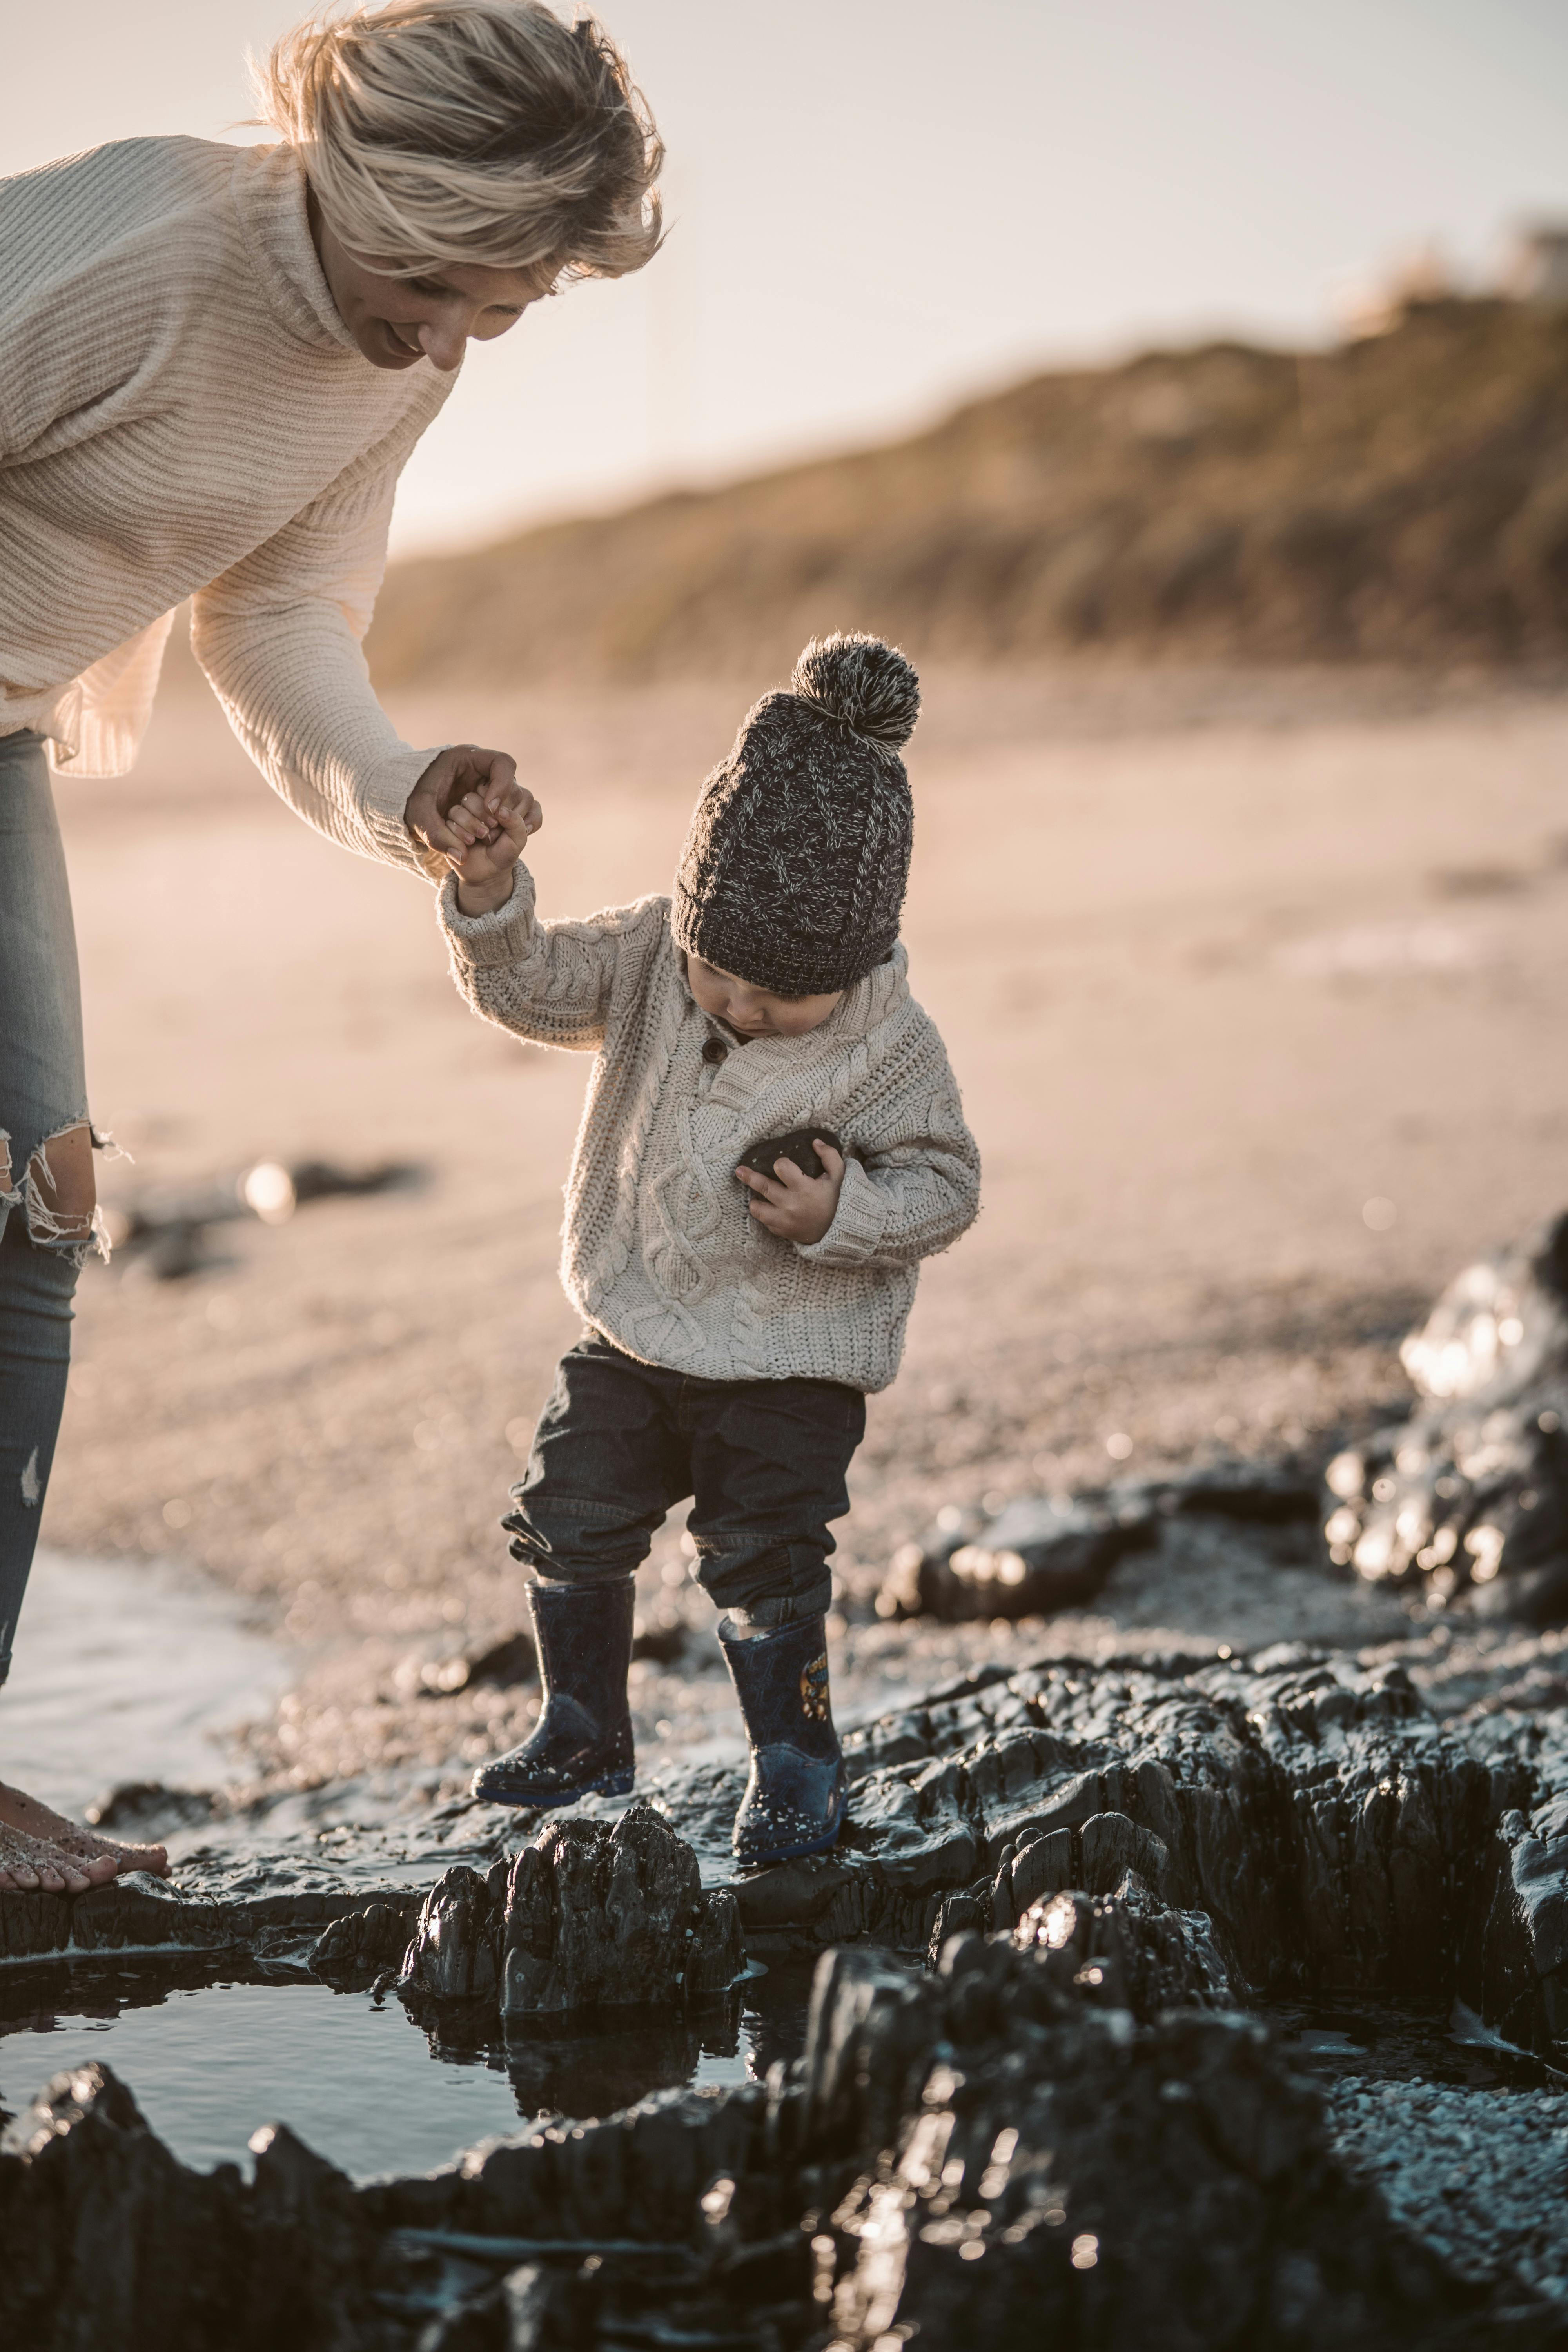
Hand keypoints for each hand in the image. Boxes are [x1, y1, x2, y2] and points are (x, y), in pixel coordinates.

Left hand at [404, 745, 521, 862]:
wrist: (412, 801)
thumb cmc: (413, 801)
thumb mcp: (418, 816)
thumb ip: (436, 835)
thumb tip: (462, 857)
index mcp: (467, 758)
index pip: (501, 763)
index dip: (503, 785)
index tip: (490, 809)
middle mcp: (483, 769)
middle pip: (514, 782)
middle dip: (506, 807)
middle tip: (489, 826)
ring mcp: (491, 784)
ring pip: (519, 795)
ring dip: (512, 816)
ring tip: (492, 832)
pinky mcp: (495, 799)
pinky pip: (518, 806)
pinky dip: (520, 819)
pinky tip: (512, 834)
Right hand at [448, 786, 542, 913]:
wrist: (486, 873)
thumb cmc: (504, 852)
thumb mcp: (518, 839)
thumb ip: (516, 822)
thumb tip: (499, 809)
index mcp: (503, 799)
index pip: (503, 790)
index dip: (504, 811)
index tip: (506, 830)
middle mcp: (483, 798)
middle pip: (483, 791)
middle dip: (489, 818)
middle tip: (492, 835)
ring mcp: (466, 807)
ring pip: (466, 800)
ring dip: (474, 824)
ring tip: (481, 839)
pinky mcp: (451, 819)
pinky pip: (452, 815)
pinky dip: (461, 832)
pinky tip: (469, 844)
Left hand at [736, 1140, 844, 1245]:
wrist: (839, 1231)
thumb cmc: (837, 1200)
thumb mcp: (838, 1176)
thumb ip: (829, 1156)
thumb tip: (815, 1142)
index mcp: (804, 1188)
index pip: (781, 1168)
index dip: (781, 1163)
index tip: (782, 1164)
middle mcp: (792, 1204)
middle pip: (763, 1187)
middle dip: (749, 1176)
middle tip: (739, 1170)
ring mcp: (785, 1220)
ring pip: (758, 1209)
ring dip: (754, 1201)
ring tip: (754, 1197)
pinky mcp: (783, 1231)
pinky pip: (766, 1223)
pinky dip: (766, 1216)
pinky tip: (769, 1209)